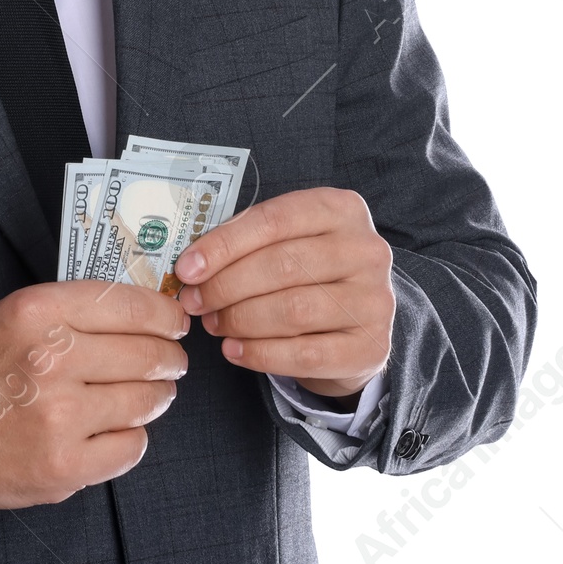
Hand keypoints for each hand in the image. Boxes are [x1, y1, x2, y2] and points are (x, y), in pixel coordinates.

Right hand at [0, 282, 188, 509]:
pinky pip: (132, 447)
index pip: (130, 305)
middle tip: (169, 362)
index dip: (165, 314)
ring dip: (155, 397)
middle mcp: (52, 360)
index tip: (175, 322)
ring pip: (147, 401)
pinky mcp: (65, 468)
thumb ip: (76, 309)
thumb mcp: (16, 314)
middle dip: (168, 358)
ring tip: (145, 394)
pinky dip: (131, 438)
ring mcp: (60, 418)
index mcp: (39, 312)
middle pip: (148, 354)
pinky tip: (113, 429)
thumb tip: (149, 311)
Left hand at [173, 187, 393, 399]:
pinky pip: (305, 354)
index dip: (223, 245)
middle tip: (194, 302)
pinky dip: (261, 354)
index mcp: (341, 209)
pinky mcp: (371, 347)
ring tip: (213, 325)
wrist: (356, 323)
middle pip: (281, 265)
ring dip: (240, 320)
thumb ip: (246, 241)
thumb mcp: (285, 240)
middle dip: (226, 286)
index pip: (273, 220)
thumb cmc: (308, 272)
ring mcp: (375, 300)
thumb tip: (192, 265)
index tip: (186, 268)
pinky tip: (234, 351)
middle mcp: (366, 250)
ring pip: (292, 310)